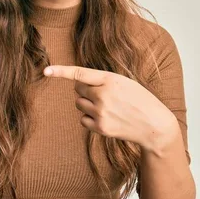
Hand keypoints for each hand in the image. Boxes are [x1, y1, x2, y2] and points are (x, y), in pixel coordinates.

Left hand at [43, 65, 177, 151]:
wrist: (154, 125)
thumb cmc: (139, 99)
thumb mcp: (124, 82)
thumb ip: (101, 80)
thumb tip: (77, 85)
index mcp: (110, 79)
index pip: (80, 73)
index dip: (61, 71)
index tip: (46, 71)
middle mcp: (103, 95)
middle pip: (78, 89)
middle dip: (86, 90)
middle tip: (103, 94)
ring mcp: (101, 113)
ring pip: (79, 104)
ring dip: (87, 103)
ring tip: (107, 106)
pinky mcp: (100, 127)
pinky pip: (83, 119)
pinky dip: (90, 118)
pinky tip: (106, 118)